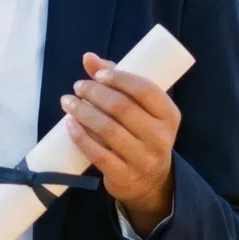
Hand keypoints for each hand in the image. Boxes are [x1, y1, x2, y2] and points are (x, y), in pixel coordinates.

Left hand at [62, 51, 179, 234]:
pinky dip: (80, 137)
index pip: (146, 90)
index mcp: (169, 115)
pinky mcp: (124, 176)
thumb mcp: (140, 109)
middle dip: (95, 93)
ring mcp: (143, 159)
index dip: (119, 78)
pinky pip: (98, 154)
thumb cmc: (142, 133)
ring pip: (108, 130)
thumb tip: (88, 57)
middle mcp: (160, 137)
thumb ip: (117, 81)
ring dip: (83, 112)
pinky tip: (69, 124)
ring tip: (68, 102)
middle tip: (78, 87)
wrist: (149, 182)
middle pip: (123, 108)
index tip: (98, 75)